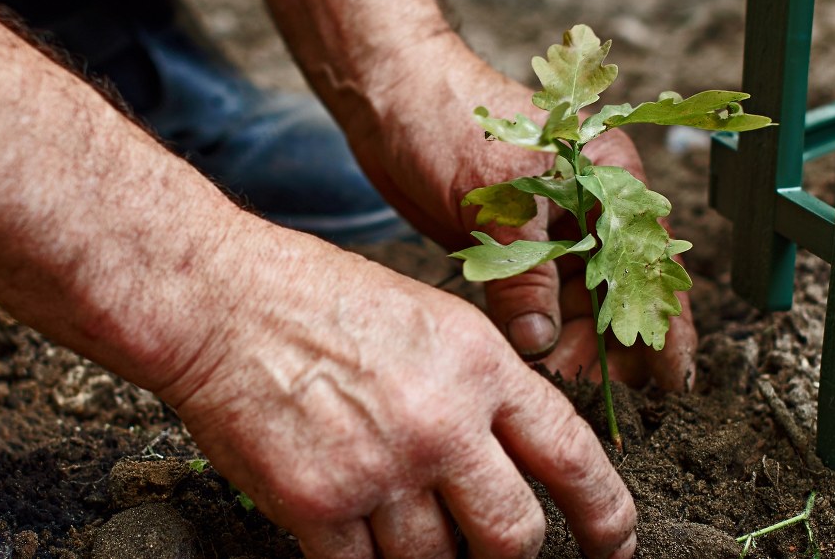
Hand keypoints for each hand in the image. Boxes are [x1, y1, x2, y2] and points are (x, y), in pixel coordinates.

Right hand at [154, 215, 635, 557]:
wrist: (223, 301)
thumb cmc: (320, 301)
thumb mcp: (432, 320)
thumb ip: (483, 390)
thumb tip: (514, 460)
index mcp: (481, 367)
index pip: (573, 457)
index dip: (606, 518)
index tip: (612, 547)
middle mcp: (442, 423)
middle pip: (513, 536)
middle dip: (507, 555)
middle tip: (489, 551)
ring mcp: (381, 470)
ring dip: (425, 557)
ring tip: (395, 517)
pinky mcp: (318, 506)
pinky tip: (349, 533)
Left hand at [342, 33, 697, 389]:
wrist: (387, 96)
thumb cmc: (447, 118)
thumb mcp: (494, 198)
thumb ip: (523, 273)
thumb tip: (541, 342)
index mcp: (605, 175)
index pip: (648, 260)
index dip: (664, 323)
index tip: (672, 381)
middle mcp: (586, 205)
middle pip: (616, 291)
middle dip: (609, 346)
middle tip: (586, 392)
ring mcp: (548, 229)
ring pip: (576, 304)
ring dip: (571, 346)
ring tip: (558, 385)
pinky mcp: (510, 247)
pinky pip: (534, 301)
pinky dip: (535, 334)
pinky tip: (531, 364)